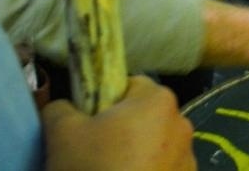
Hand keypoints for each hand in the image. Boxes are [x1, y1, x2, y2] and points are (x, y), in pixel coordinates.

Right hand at [42, 76, 193, 170]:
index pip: (130, 85)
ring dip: (135, 155)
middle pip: (143, 117)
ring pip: (154, 146)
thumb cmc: (93, 169)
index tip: (89, 125)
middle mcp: (181, 123)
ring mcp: (188, 157)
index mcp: (157, 100)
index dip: (106, 102)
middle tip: (95, 154)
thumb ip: (60, 109)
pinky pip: (162, 169)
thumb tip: (64, 107)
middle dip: (121, 131)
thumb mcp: (62, 134)